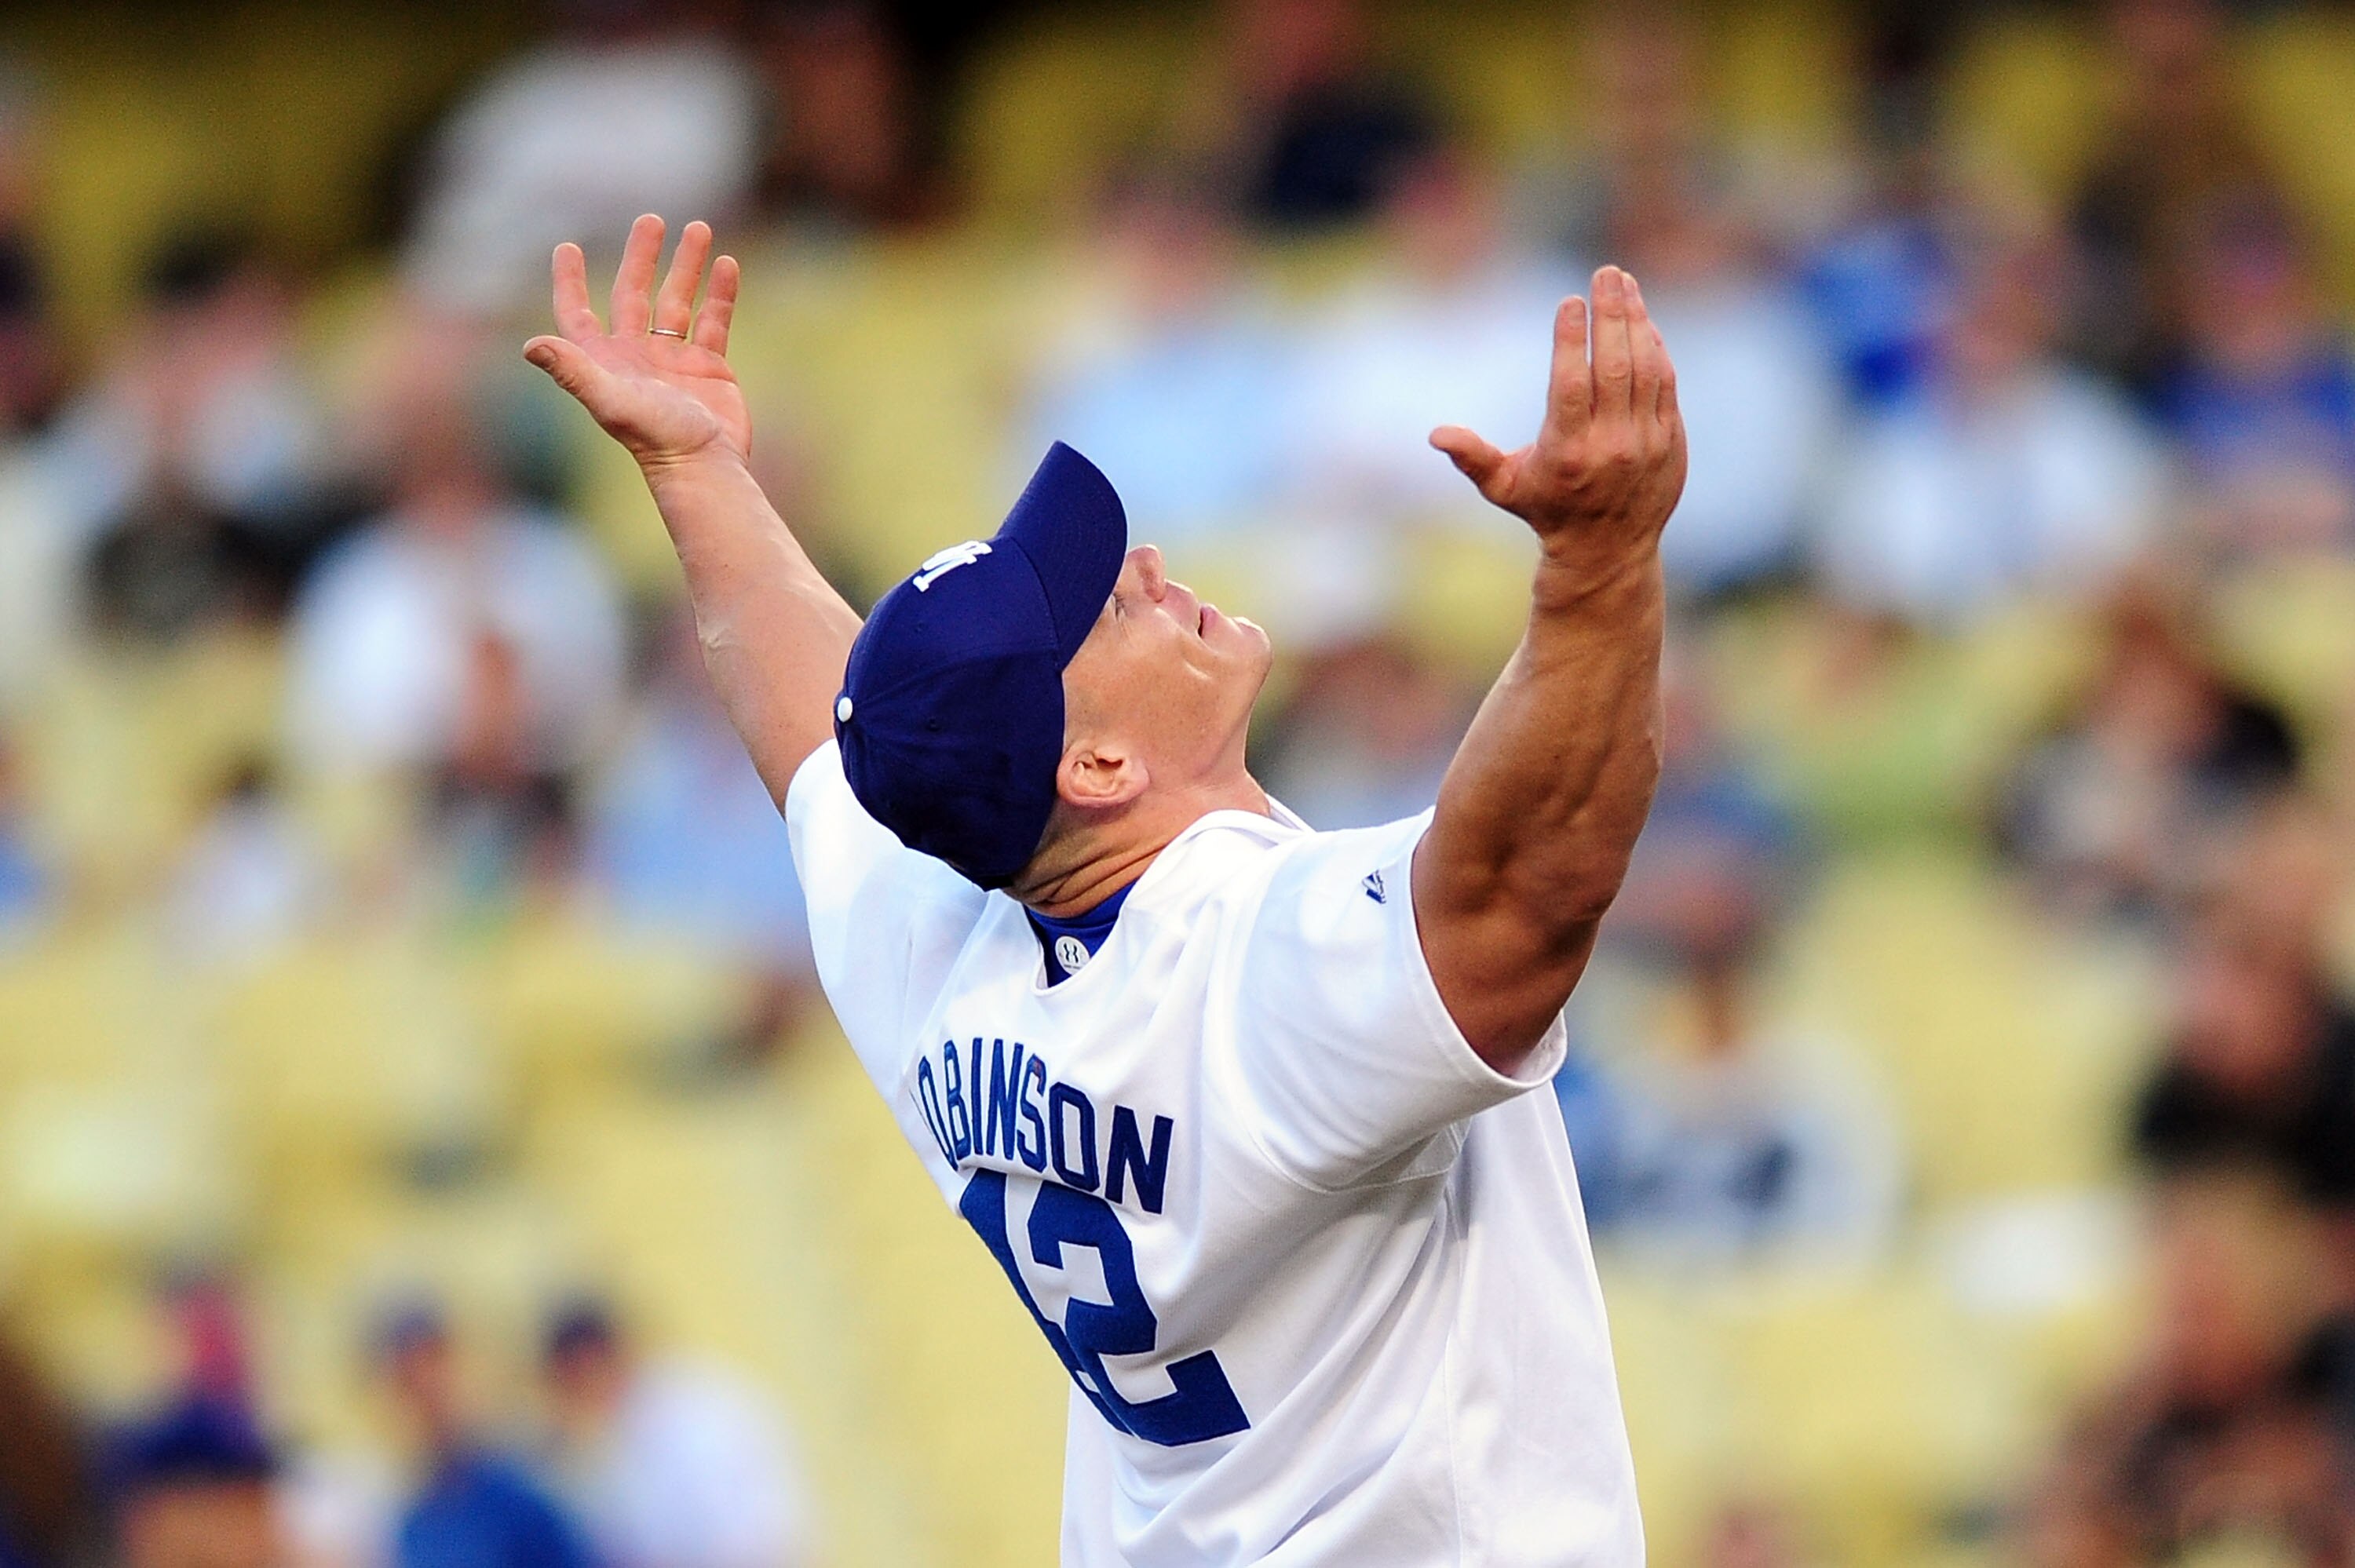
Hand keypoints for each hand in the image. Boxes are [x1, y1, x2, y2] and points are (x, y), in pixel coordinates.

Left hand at [523, 214, 751, 472]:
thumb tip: (529, 345)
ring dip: (686, 266)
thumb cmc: (656, 438)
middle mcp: (637, 356)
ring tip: (698, 228)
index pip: (579, 314)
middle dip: (640, 256)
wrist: (706, 467)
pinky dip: (720, 293)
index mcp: (605, 362)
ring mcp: (675, 361)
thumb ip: (572, 371)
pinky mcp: (711, 368)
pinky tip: (727, 264)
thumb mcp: (610, 400)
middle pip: (634, 294)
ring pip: (678, 301)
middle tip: (650, 220)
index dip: (569, 282)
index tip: (566, 246)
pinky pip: (714, 321)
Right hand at [1430, 265, 1685, 571]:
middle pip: (1614, 366)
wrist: (1607, 551)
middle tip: (1605, 274)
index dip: (1571, 340)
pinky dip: (1655, 349)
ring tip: (1624, 285)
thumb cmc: (1546, 510)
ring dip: (1636, 322)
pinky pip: (1666, 384)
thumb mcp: (1504, 488)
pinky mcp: (1671, 440)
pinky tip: (1642, 321)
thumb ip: (1473, 457)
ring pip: (1645, 369)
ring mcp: (1646, 443)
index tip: (1570, 301)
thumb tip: (1436, 435)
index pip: (1571, 384)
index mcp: (1566, 452)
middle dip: (1611, 314)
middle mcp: (1610, 445)